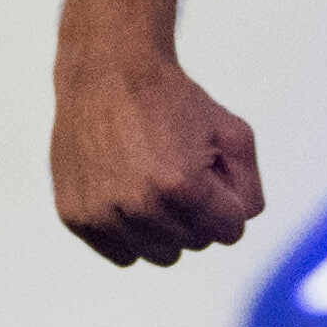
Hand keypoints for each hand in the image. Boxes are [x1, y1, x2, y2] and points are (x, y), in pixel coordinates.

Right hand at [51, 0, 267, 264]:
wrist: (107, 71)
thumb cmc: (175, 101)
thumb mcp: (234, 134)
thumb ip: (250, 190)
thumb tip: (237, 227)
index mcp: (183, 187)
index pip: (231, 232)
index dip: (227, 200)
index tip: (211, 170)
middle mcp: (139, 207)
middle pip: (197, 244)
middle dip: (198, 212)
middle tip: (178, 167)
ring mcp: (103, 215)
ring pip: (160, 255)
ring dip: (165, 226)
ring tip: (152, 181)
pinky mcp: (76, 217)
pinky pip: (123, 253)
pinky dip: (130, 232)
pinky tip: (126, 193)